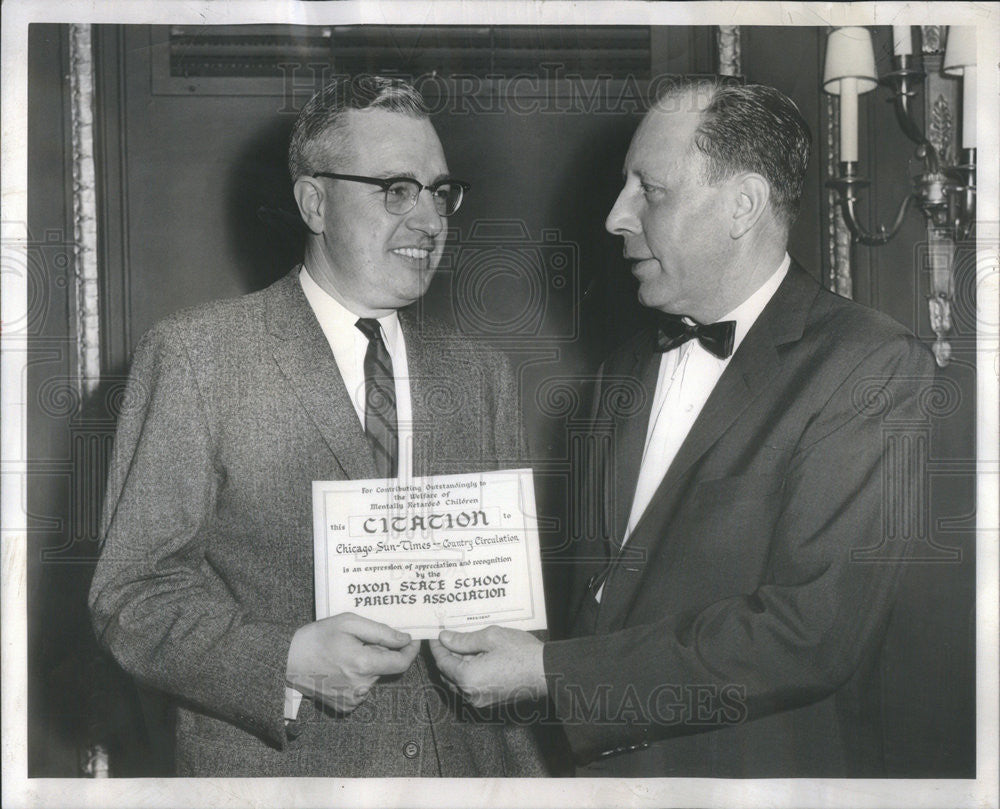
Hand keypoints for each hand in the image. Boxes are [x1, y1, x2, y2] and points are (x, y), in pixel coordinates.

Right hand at [286, 612, 419, 712]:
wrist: (287, 660)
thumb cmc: (318, 637)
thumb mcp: (349, 623)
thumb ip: (381, 632)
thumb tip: (404, 639)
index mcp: (364, 664)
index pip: (401, 663)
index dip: (410, 651)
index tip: (412, 640)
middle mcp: (361, 686)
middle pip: (385, 667)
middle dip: (380, 652)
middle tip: (359, 640)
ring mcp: (353, 699)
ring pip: (373, 677)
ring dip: (367, 665)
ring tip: (345, 653)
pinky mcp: (345, 706)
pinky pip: (362, 689)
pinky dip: (357, 677)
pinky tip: (340, 668)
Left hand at [428, 626, 545, 708]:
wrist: (546, 671)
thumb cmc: (521, 652)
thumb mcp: (490, 638)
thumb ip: (463, 639)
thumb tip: (445, 638)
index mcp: (467, 678)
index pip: (442, 662)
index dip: (437, 647)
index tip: (436, 635)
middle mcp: (470, 694)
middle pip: (448, 674)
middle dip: (447, 656)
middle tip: (449, 637)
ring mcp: (481, 701)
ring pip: (459, 682)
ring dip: (458, 665)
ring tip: (465, 646)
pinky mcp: (490, 702)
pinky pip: (471, 688)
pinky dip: (469, 674)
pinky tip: (477, 658)